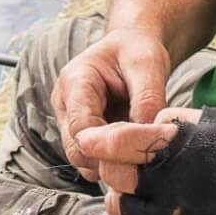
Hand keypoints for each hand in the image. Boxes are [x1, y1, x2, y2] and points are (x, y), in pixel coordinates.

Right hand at [51, 30, 172, 181]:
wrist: (131, 48)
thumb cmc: (136, 50)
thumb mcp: (148, 64)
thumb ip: (147, 99)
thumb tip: (151, 137)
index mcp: (74, 81)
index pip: (81, 128)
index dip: (110, 147)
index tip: (145, 150)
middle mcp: (64, 104)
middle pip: (77, 150)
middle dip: (112, 161)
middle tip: (150, 159)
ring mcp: (70, 122)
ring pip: (84, 161)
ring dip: (115, 166)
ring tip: (146, 153)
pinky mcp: (83, 136)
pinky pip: (95, 161)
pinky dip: (116, 164)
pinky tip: (138, 153)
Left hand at [76, 107, 215, 214]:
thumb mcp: (215, 122)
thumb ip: (174, 122)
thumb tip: (144, 126)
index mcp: (179, 146)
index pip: (121, 141)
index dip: (98, 139)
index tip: (87, 138)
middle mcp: (172, 182)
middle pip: (115, 176)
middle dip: (111, 166)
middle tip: (116, 162)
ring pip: (122, 209)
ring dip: (123, 197)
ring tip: (137, 188)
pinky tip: (159, 208)